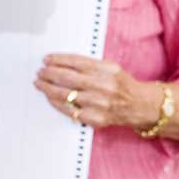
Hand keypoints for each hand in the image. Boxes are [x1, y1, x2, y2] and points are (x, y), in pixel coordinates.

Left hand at [35, 54, 161, 129]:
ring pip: (66, 95)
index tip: (47, 59)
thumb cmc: (121, 85)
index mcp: (106, 70)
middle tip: (40, 72)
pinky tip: (50, 97)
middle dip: (50, 74)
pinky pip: (69, 110)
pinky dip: (56, 103)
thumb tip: (62, 62)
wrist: (138, 106)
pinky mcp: (95, 118)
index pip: (76, 62)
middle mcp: (103, 86)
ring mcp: (98, 104)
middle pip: (68, 78)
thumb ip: (90, 65)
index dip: (58, 60)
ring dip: (48, 88)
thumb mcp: (110, 68)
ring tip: (40, 83)